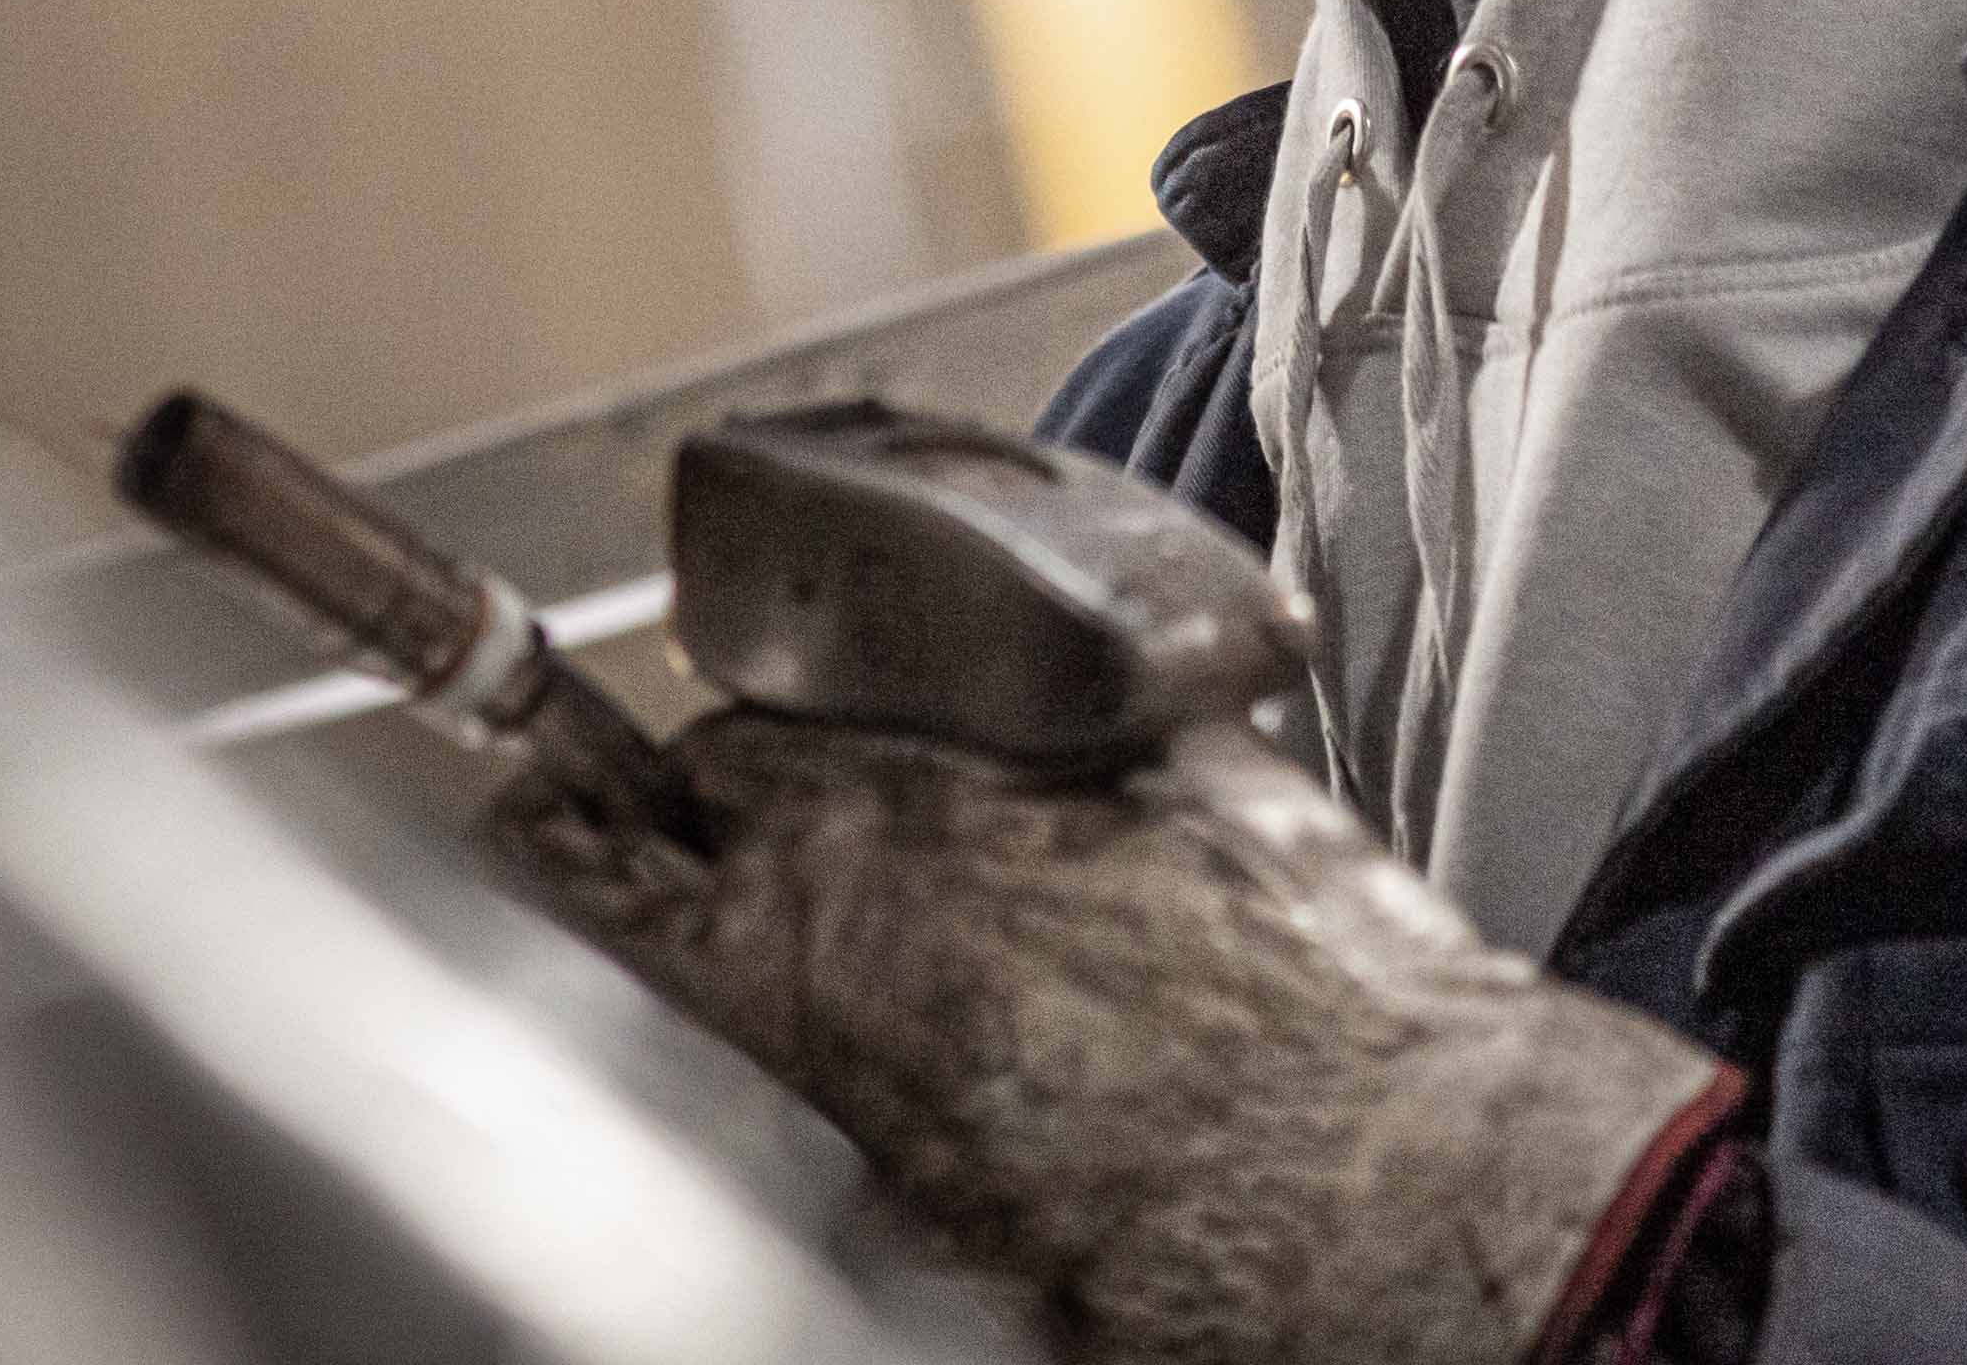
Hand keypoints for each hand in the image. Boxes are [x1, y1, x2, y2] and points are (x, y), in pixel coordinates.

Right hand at [492, 709, 1735, 1364]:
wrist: (1425, 1190)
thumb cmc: (1190, 1254)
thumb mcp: (919, 1217)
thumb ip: (788, 1106)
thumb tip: (737, 1068)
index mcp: (787, 954)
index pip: (573, 838)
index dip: (552, 844)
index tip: (540, 835)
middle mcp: (879, 811)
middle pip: (711, 759)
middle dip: (730, 828)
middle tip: (793, 929)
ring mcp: (1012, 744)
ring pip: (857, 721)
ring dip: (864, 788)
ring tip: (951, 915)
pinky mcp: (1143, 711)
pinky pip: (1007, 715)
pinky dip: (1007, 773)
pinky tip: (1077, 885)